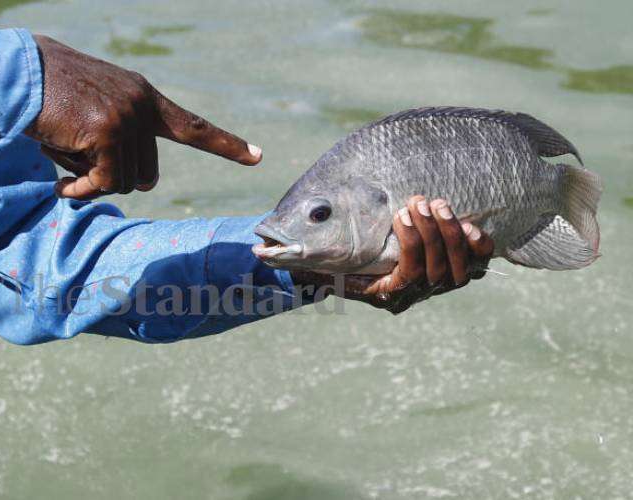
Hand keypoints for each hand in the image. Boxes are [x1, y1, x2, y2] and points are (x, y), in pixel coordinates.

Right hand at [25, 35, 262, 198]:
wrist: (14, 74)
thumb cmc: (49, 98)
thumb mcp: (94, 114)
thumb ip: (123, 144)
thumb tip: (146, 184)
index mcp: (143, 96)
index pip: (191, 126)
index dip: (225, 144)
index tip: (257, 156)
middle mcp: (141, 104)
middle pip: (148, 173)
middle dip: (116, 180)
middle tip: (81, 173)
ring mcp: (127, 116)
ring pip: (126, 182)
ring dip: (93, 185)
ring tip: (64, 168)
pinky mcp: (108, 131)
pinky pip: (106, 184)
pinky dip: (82, 192)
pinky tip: (61, 184)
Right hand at [292, 196, 494, 313]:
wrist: (361, 263)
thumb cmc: (337, 257)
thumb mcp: (320, 254)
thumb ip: (304, 254)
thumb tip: (263, 252)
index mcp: (386, 294)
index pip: (410, 276)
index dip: (412, 244)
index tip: (401, 211)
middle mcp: (416, 295)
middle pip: (439, 271)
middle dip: (432, 232)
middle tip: (418, 199)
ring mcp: (438, 285)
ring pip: (460, 268)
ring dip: (451, 232)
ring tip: (437, 202)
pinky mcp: (454, 269)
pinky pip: (478, 264)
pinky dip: (477, 244)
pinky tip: (467, 222)